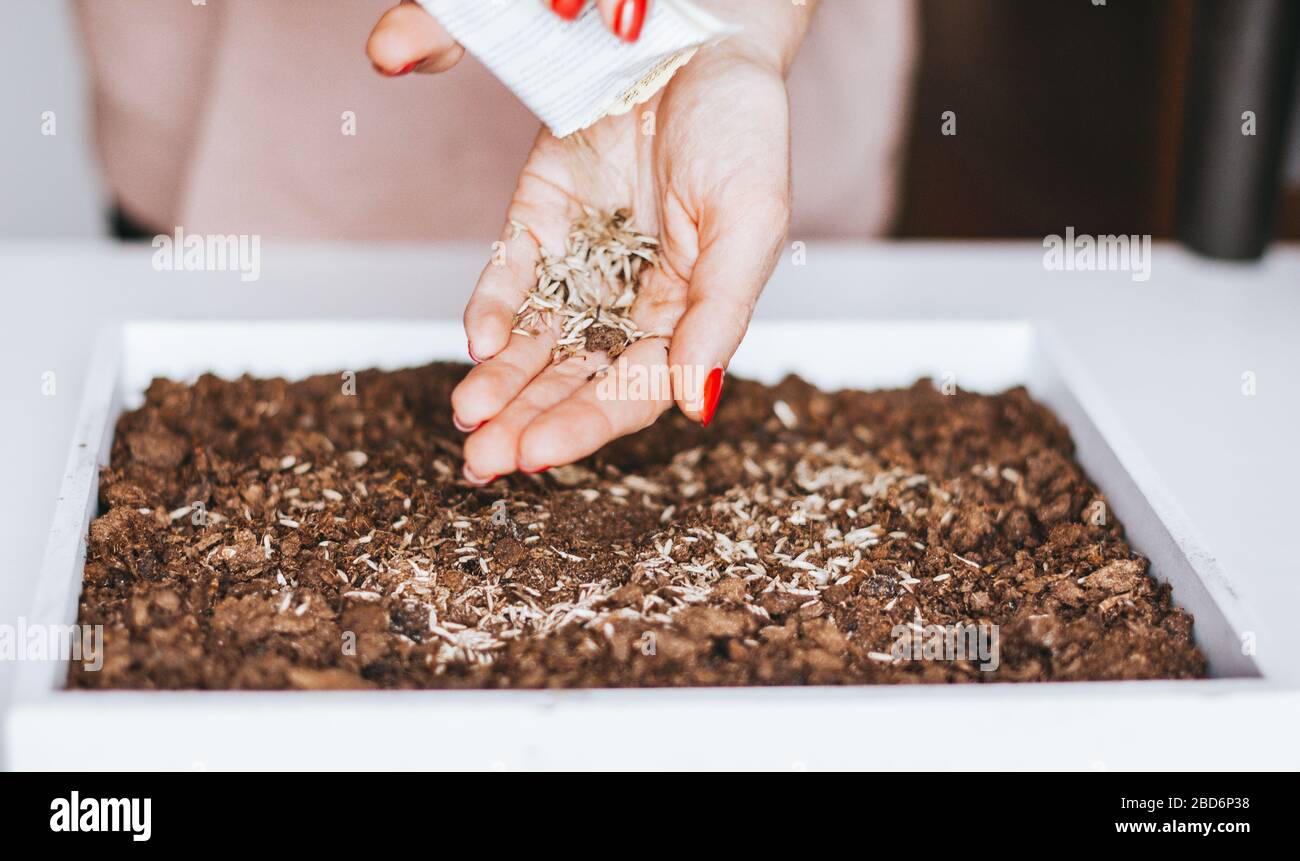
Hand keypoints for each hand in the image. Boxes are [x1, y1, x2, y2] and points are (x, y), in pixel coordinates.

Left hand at [367, 1, 810, 482]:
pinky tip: (477, 342)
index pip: (630, 392)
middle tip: (481, 463)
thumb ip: (720, 316)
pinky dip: (492, 309)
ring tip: (466, 418)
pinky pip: (511, 275)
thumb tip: (696, 405)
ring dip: (500, 382)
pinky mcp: (540, 220)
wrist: (697, 42)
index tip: (538, 456)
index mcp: (685, 316)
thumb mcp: (750, 225)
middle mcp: (629, 302)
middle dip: (527, 421)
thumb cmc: (744, 130)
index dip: (585, 427)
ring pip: (535, 341)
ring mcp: (582, 263)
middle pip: (572, 379)